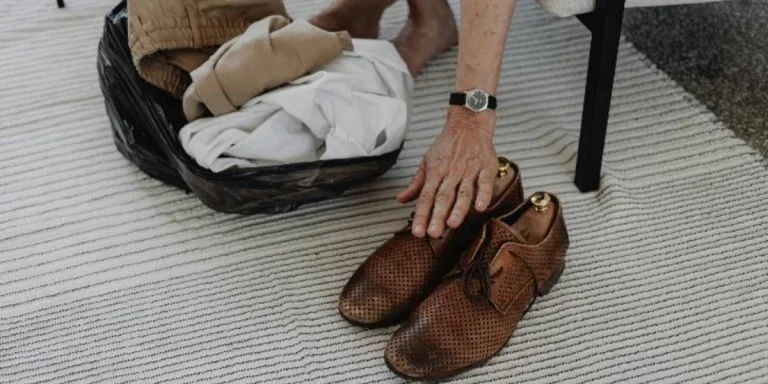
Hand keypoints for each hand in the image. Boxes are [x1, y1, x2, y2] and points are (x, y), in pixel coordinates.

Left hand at [397, 107, 497, 238]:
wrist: (468, 124)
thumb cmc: (447, 145)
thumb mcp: (427, 162)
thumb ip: (416, 184)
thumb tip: (400, 200)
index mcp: (435, 173)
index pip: (426, 197)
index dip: (422, 215)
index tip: (417, 232)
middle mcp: (451, 173)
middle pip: (443, 197)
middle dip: (437, 216)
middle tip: (433, 233)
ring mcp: (469, 170)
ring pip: (463, 192)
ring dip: (458, 209)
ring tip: (452, 224)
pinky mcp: (486, 167)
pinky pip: (485, 182)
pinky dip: (483, 194)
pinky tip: (480, 207)